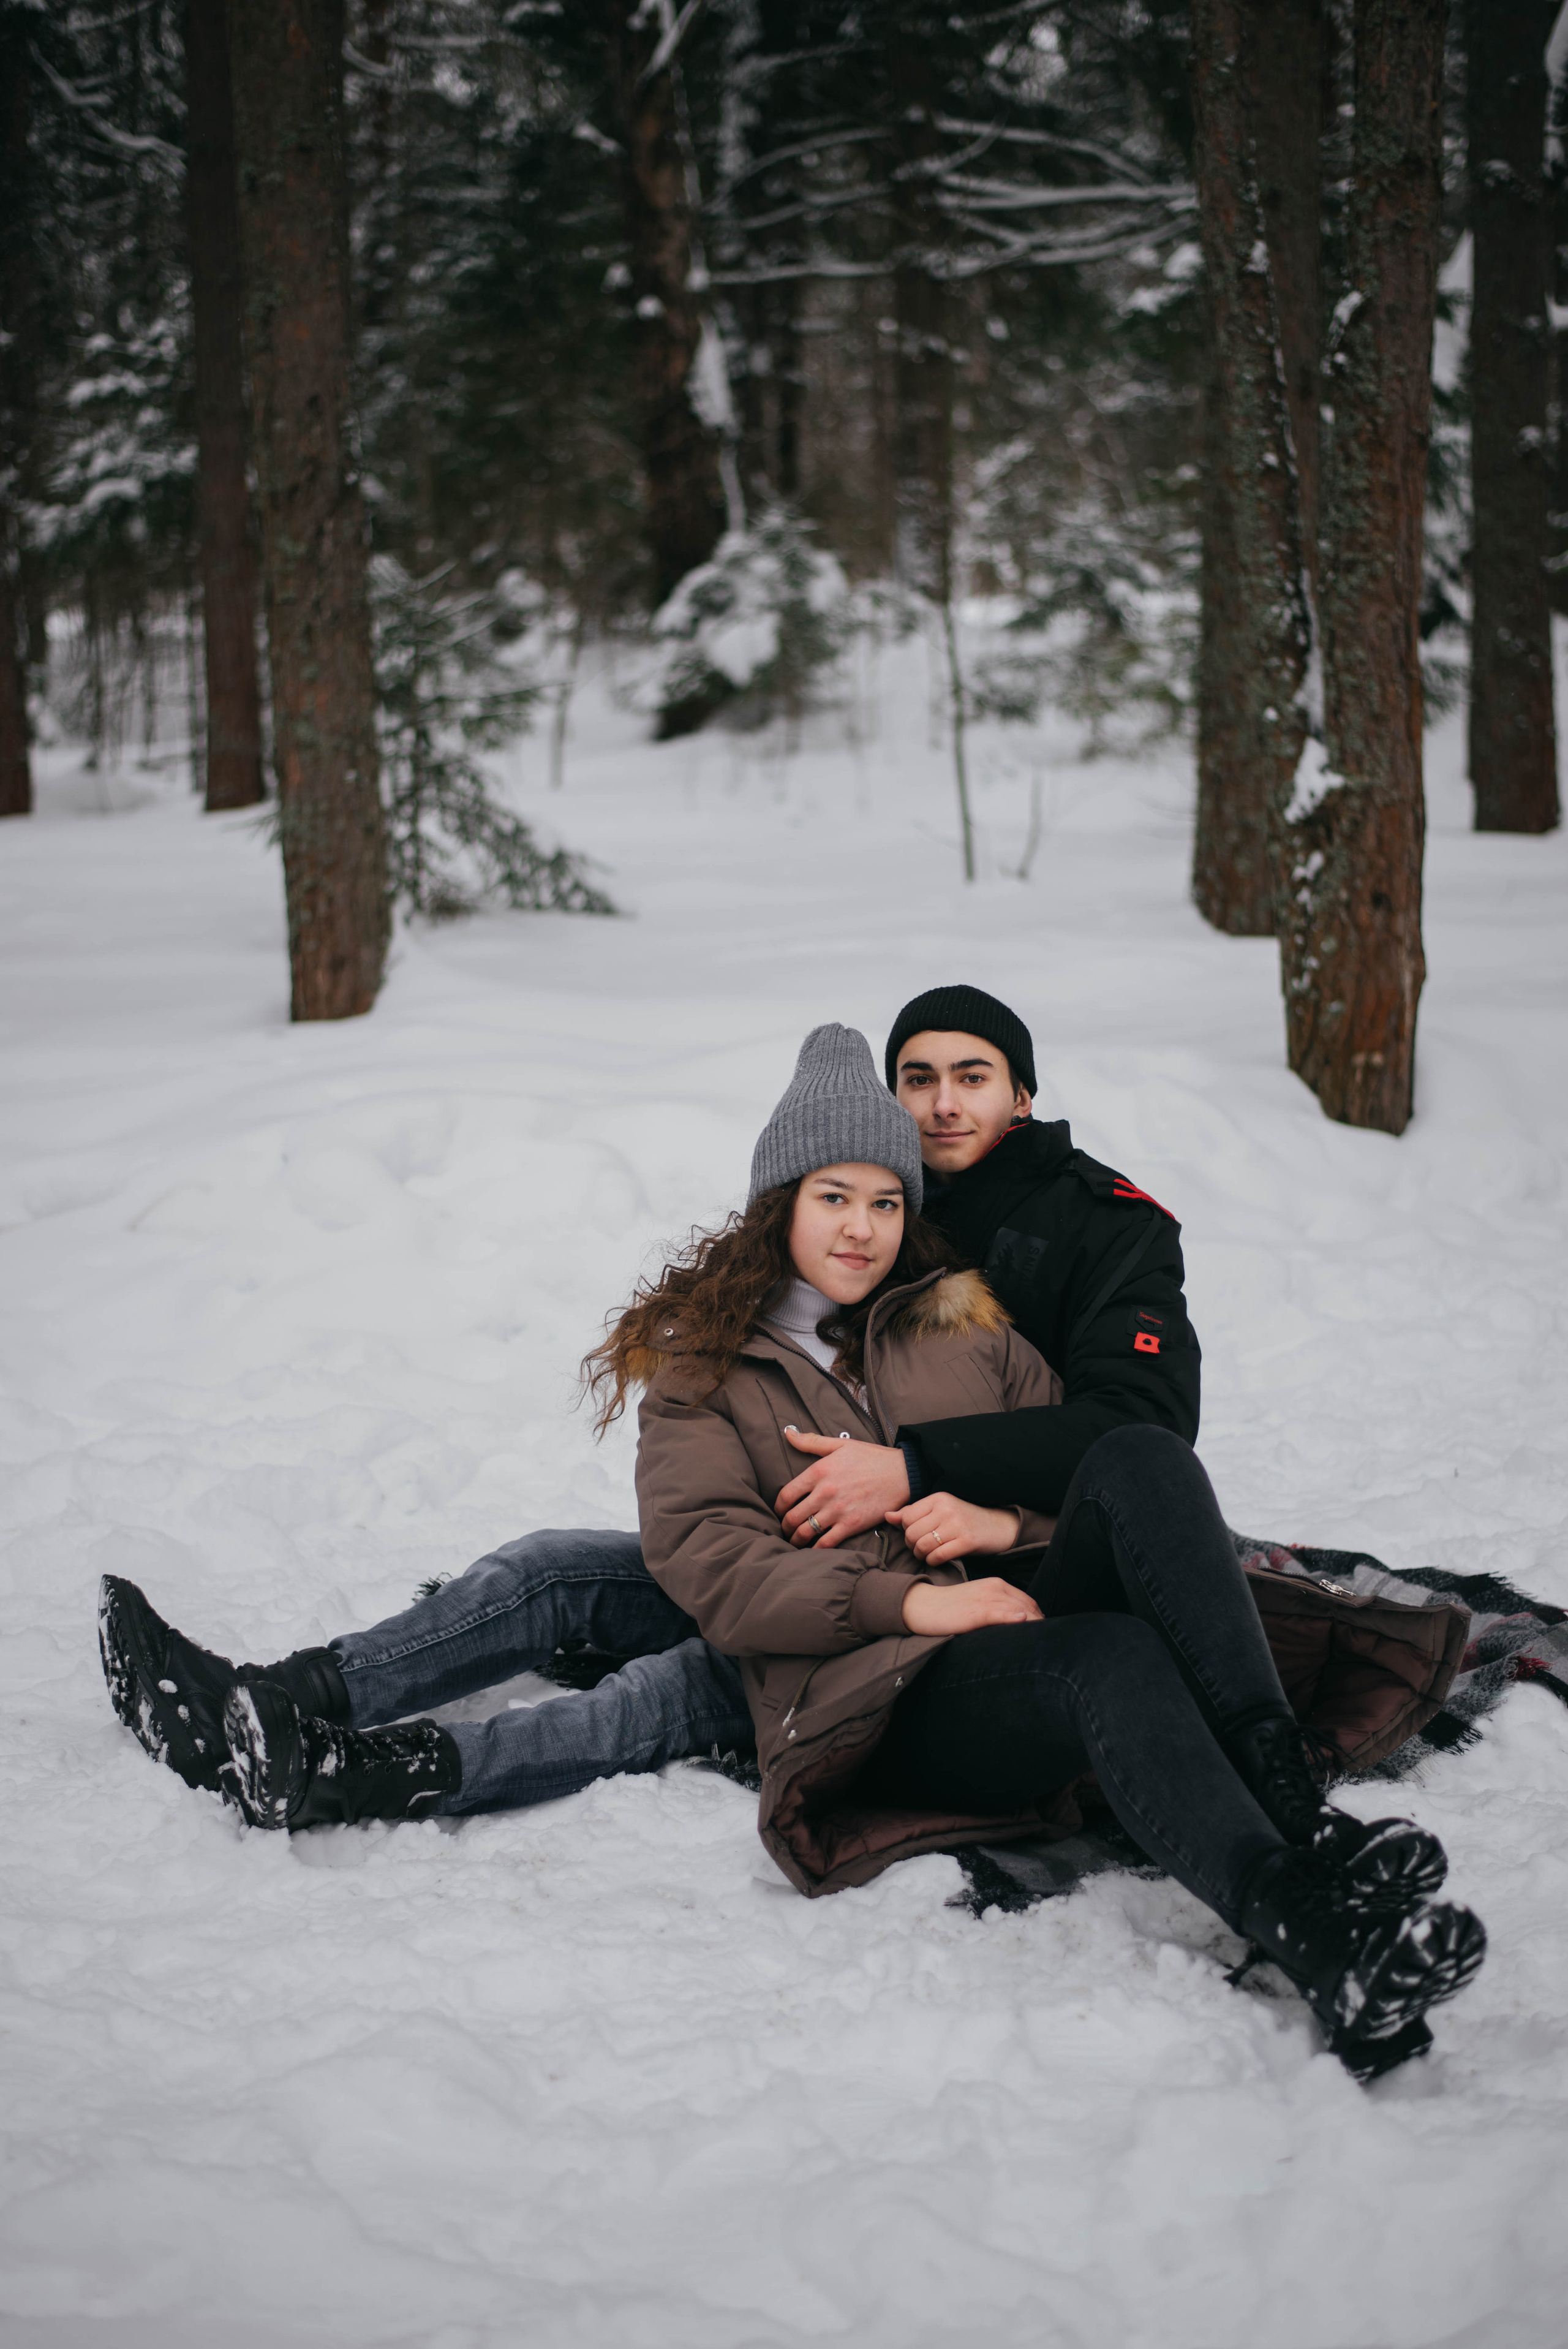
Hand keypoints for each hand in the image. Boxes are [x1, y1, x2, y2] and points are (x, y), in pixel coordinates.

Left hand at [776, 1429, 910, 1548]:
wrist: (902, 1473)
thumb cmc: (871, 1457)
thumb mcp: (840, 1445)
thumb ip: (812, 1441)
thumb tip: (788, 1433)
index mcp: (819, 1472)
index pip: (786, 1495)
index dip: (778, 1508)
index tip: (780, 1512)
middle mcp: (825, 1492)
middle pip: (792, 1517)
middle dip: (785, 1526)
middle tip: (785, 1530)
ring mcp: (837, 1511)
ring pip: (805, 1532)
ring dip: (796, 1540)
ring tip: (795, 1542)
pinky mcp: (851, 1525)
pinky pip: (826, 1543)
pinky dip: (815, 1550)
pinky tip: (812, 1550)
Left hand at [888, 1493, 1022, 1566]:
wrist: (998, 1527)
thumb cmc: (964, 1520)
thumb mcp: (940, 1511)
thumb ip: (913, 1513)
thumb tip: (888, 1516)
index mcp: (938, 1498)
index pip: (906, 1517)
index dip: (906, 1530)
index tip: (915, 1536)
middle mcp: (947, 1509)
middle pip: (912, 1533)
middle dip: (912, 1545)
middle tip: (919, 1548)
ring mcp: (957, 1524)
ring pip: (923, 1545)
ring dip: (921, 1555)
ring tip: (926, 1554)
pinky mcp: (967, 1541)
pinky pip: (938, 1556)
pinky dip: (933, 1561)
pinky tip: (938, 1559)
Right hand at [901, 1577, 1043, 1635]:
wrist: (922, 1606)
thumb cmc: (949, 1609)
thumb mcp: (978, 1604)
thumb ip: (998, 1610)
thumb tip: (1018, 1625)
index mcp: (998, 1585)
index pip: (1029, 1602)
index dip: (1039, 1619)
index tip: (1044, 1636)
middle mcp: (996, 1588)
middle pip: (1030, 1607)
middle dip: (1041, 1625)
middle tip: (1048, 1645)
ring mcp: (986, 1598)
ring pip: (1020, 1610)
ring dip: (1034, 1626)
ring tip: (1043, 1644)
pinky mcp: (977, 1610)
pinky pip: (1000, 1614)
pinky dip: (1013, 1618)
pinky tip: (1023, 1622)